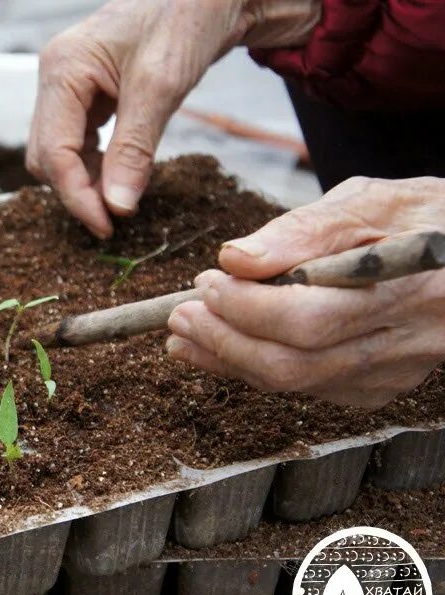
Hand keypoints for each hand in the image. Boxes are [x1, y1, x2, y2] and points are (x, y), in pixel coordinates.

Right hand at [26, 0, 318, 237]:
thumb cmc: (186, 20)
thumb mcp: (162, 88)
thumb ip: (134, 149)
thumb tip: (117, 207)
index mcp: (63, 69)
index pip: (53, 151)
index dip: (76, 196)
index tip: (107, 226)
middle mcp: (56, 76)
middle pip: (46, 155)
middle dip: (76, 190)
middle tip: (116, 217)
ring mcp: (68, 84)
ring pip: (58, 151)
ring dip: (85, 180)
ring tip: (120, 200)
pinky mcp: (86, 91)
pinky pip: (77, 140)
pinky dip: (94, 164)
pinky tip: (120, 173)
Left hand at [166, 176, 444, 407]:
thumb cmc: (429, 217)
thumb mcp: (375, 199)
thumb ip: (304, 229)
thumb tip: (234, 259)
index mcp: (413, 289)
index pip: (310, 319)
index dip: (246, 307)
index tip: (207, 280)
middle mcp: (408, 342)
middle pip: (294, 364)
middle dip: (223, 340)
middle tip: (180, 313)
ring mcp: (396, 373)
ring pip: (296, 384)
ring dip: (228, 359)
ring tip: (185, 332)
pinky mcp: (382, 387)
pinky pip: (307, 388)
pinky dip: (255, 368)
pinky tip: (222, 346)